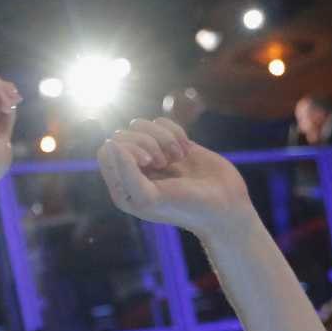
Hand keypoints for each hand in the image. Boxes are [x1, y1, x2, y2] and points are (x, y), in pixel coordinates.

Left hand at [96, 118, 255, 238]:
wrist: (224, 206)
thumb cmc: (186, 207)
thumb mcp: (150, 197)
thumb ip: (126, 173)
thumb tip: (110, 143)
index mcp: (123, 187)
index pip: (107, 152)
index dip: (127, 149)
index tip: (149, 163)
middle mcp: (134, 170)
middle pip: (123, 135)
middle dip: (147, 142)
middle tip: (164, 162)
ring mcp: (154, 155)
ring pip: (141, 125)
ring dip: (162, 137)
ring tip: (177, 158)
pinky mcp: (172, 144)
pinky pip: (161, 122)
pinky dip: (175, 132)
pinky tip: (185, 151)